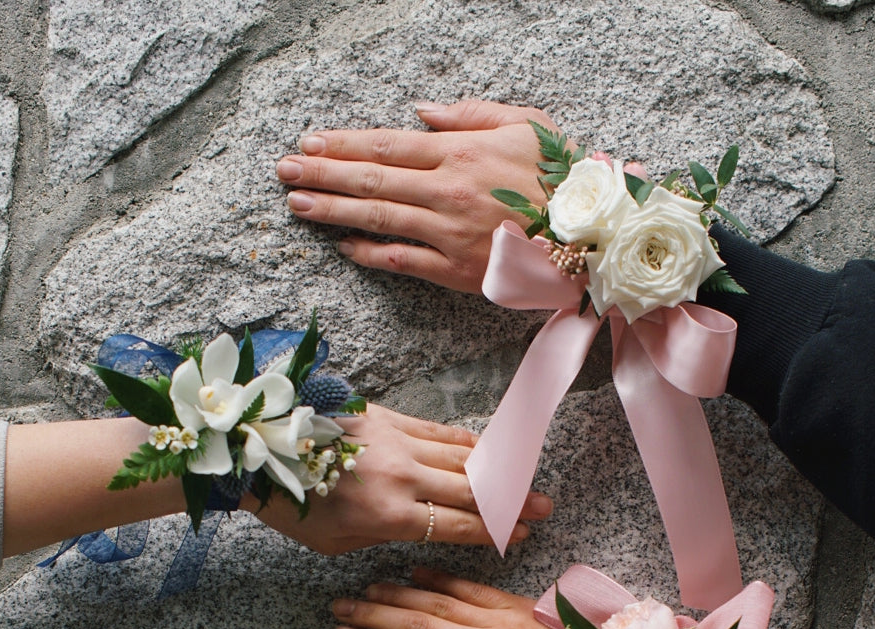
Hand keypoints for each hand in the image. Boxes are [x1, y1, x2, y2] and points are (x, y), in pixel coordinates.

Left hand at [242, 403, 548, 554]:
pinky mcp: (386, 418)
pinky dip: (466, 443)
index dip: (492, 532)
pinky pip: (437, 431)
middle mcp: (401, 476)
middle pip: (470, 490)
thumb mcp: (337, 543)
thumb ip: (384, 536)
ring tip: (526, 480)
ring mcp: (396, 442)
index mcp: (388, 516)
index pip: (456, 526)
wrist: (252, 450)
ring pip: (460, 457)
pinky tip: (486, 450)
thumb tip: (417, 528)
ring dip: (497, 471)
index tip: (518, 536)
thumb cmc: (292, 505)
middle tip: (544, 508)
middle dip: (511, 502)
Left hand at [276, 99, 558, 292]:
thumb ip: (470, 114)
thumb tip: (423, 113)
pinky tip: (344, 246)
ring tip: (297, 204)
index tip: (309, 141)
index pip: (386, 145)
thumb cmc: (562, 177)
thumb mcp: (524, 125)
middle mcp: (445, 192)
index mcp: (459, 152)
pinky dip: (370, 253)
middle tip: (284, 170)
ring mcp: (447, 233)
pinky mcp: (455, 270)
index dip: (343, 143)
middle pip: (371, 179)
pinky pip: (402, 261)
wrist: (590, 238)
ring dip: (332, 210)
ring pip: (377, 217)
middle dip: (322, 173)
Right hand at [331, 567, 621, 628]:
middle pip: (415, 623)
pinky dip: (440, 579)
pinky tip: (415, 574)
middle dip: (372, 614)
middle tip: (339, 607)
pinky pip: (472, 588)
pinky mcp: (521, 608)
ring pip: (438, 601)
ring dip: (397, 594)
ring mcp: (503, 621)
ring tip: (365, 590)